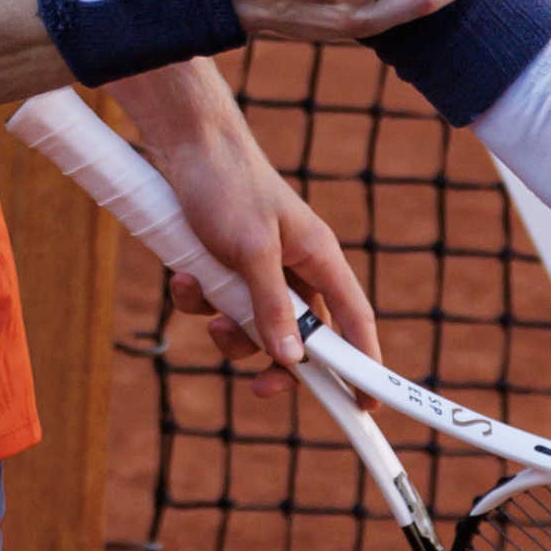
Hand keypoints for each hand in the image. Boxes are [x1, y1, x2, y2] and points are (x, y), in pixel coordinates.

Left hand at [110, 62, 383, 385]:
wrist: (184, 144)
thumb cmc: (229, 184)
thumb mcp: (252, 250)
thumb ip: (272, 305)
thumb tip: (293, 359)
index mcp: (319, 257)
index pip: (355, 321)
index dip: (363, 364)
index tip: (365, 406)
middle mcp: (295, 265)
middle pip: (301, 335)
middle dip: (275, 359)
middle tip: (257, 387)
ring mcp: (258, 266)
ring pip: (254, 325)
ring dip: (229, 330)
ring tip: (206, 313)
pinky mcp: (224, 263)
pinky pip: (218, 304)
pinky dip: (200, 301)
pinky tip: (184, 280)